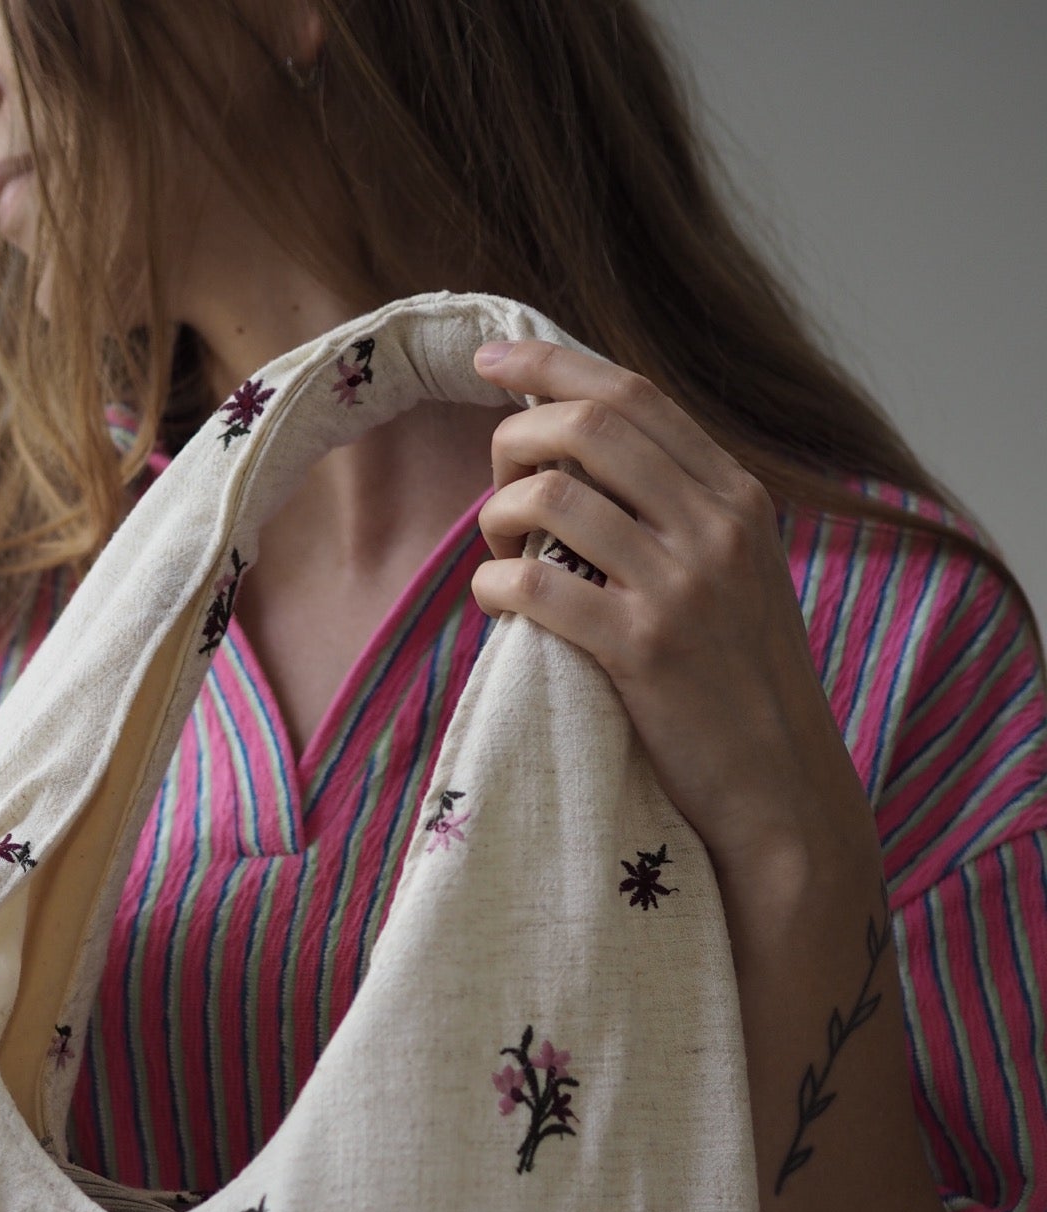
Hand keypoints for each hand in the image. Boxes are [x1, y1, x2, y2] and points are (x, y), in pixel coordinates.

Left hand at [470, 339, 876, 875]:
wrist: (782, 788)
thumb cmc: (741, 692)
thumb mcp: (736, 580)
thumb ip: (680, 519)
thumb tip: (581, 472)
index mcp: (738, 497)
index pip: (635, 395)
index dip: (552, 366)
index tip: (493, 359)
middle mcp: (717, 525)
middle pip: (589, 427)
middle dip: (515, 437)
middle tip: (495, 481)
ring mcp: (682, 586)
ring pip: (553, 497)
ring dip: (497, 515)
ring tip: (496, 551)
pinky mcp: (643, 649)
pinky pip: (535, 586)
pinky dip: (493, 585)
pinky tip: (493, 602)